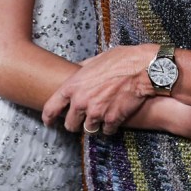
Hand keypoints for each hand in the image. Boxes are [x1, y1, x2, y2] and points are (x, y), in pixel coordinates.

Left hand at [42, 44, 156, 133]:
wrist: (142, 68)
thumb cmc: (120, 60)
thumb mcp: (94, 60)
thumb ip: (81, 70)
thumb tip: (75, 70)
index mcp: (73, 85)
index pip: (51, 108)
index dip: (48, 117)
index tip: (48, 122)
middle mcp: (81, 101)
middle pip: (70, 124)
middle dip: (75, 123)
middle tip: (81, 119)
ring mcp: (96, 112)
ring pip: (88, 129)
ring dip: (94, 124)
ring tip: (101, 115)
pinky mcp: (112, 120)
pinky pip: (106, 131)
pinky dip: (110, 126)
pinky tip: (114, 116)